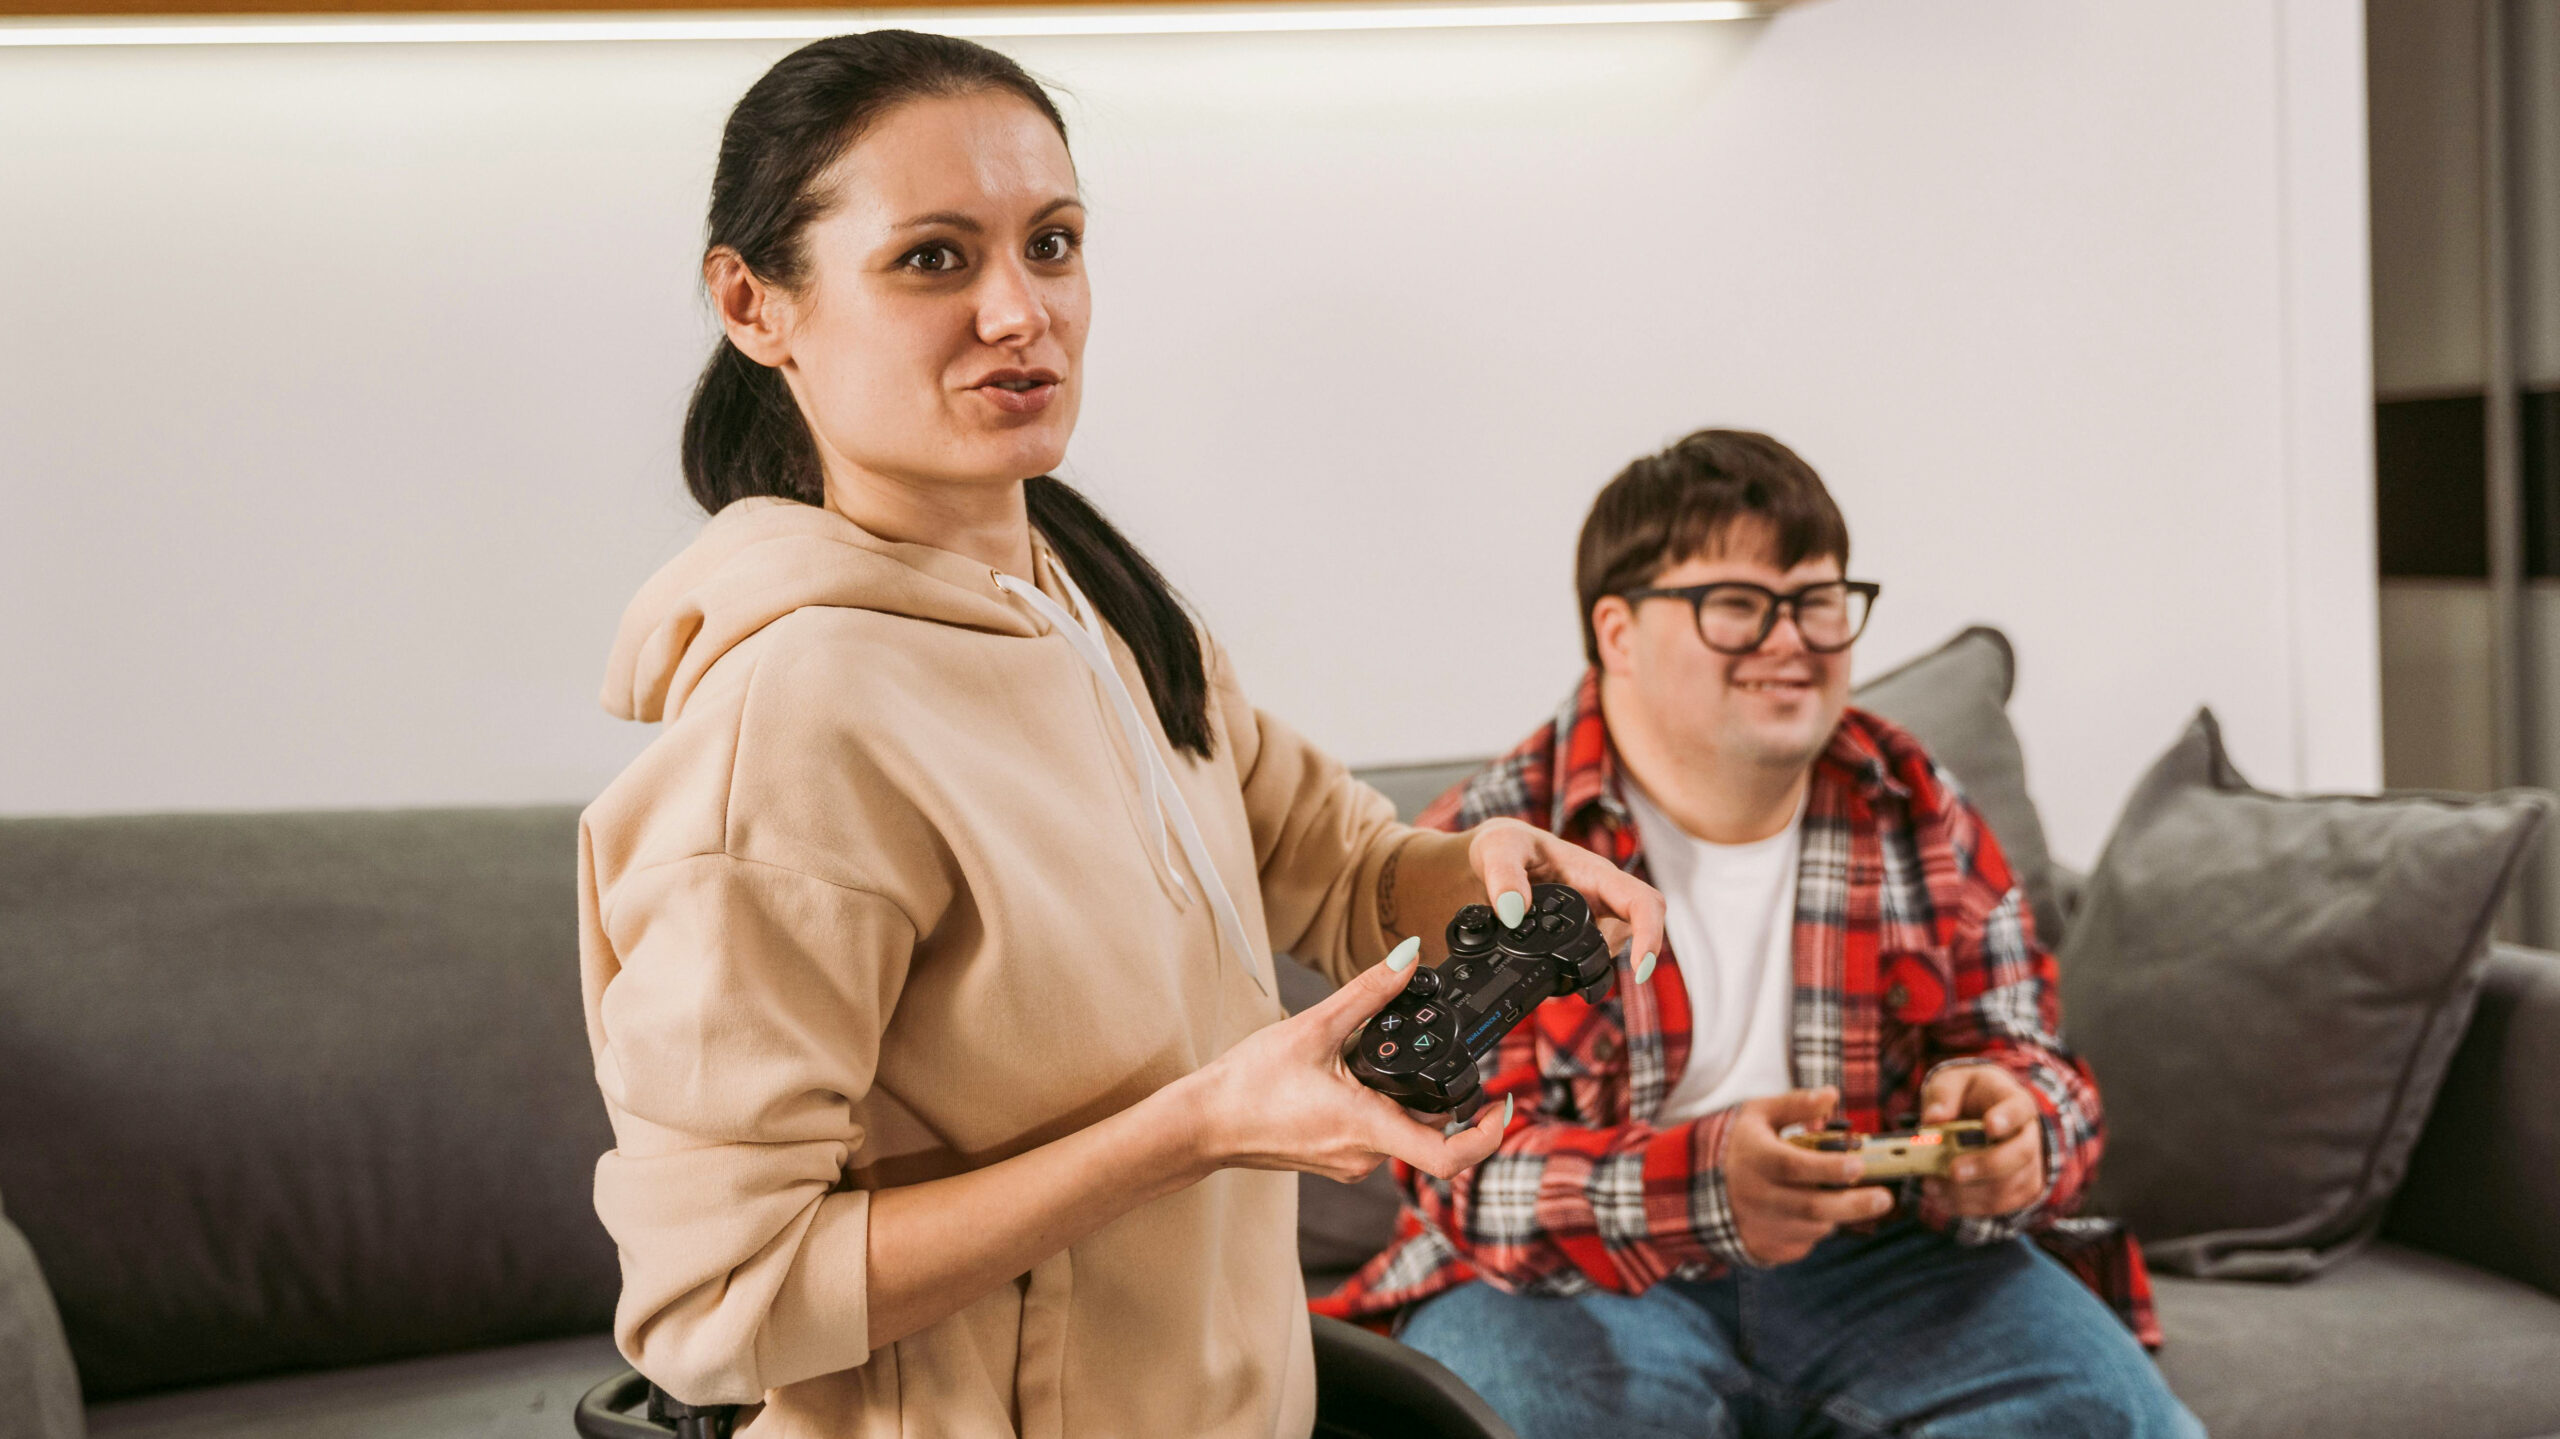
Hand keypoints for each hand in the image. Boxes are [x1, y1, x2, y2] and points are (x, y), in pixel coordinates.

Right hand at [1180, 938, 1509, 1183]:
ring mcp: (1349, 1162)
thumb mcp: (1313, 1025)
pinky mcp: (1334, 1158)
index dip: (1488, 1135)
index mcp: (1368, 1128)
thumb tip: (1410, 957)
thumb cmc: (1248, 1083)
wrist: (1203, 1123)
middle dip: (1442, 1095)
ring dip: (1407, 1099)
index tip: (1502, 1103)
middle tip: (1446, 1054)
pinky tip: (1357, 1077)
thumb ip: (1368, 992)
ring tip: (1389, 1058)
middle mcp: (1365, 1155)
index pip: (1449, 1157)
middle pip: (1431, 1132)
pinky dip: (1382, 1108)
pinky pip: (1377, 1136)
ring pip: (1402, 1132)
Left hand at [1467, 818, 1667, 979]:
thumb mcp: (1499, 848)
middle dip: (1610, 959)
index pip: (1642, 901)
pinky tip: (1548, 974)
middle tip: (1575, 975)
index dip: (1649, 934)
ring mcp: (1593, 918)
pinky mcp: (1577, 936)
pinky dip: (1570, 972)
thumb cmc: (1505, 844)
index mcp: (1595, 873)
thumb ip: (1504, 876)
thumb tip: (1514, 912)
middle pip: (1634, 934)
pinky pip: (1587, 959)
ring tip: (1551, 968)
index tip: (1640, 967)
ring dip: (1586, 967)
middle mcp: (1602, 897)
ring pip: (1609, 951)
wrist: (1492, 858)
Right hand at [1724, 1087, 1895, 1265]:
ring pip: (1813, 1227)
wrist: (1694, 1185)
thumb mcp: (1758, 1114)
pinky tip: (1809, 1212)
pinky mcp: (1763, 1248)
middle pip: (1812, 1207)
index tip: (1860, 1164)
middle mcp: (1755, 1196)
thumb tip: (1832, 1095)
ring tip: (1840, 1195)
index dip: (1829, 1167)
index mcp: (1755, 1158)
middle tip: (1884, 1198)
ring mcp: (1758, 1226)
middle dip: (1853, 1205)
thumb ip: (1796, 1104)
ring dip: (1836, 1213)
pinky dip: (1816, 1229)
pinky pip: (1803, 1243)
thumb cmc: (1738, 1143)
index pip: (1795, 1166)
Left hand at [1917, 1063, 2044, 1217]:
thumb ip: (1942, 1095)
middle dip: (1986, 1165)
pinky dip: (1967, 1206)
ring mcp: (2029, 1166)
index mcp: (2015, 1102)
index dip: (2007, 1118)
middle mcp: (2029, 1135)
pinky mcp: (2019, 1191)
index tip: (1989, 1125)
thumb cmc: (1967, 1096)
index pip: (2020, 1109)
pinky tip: (1941, 1197)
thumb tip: (1933, 1119)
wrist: (1981, 1115)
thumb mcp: (1951, 1082)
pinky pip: (1999, 1205)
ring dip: (1969, 1192)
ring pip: (2008, 1186)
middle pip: (2021, 1154)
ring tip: (1932, 1185)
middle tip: (1953, 1170)